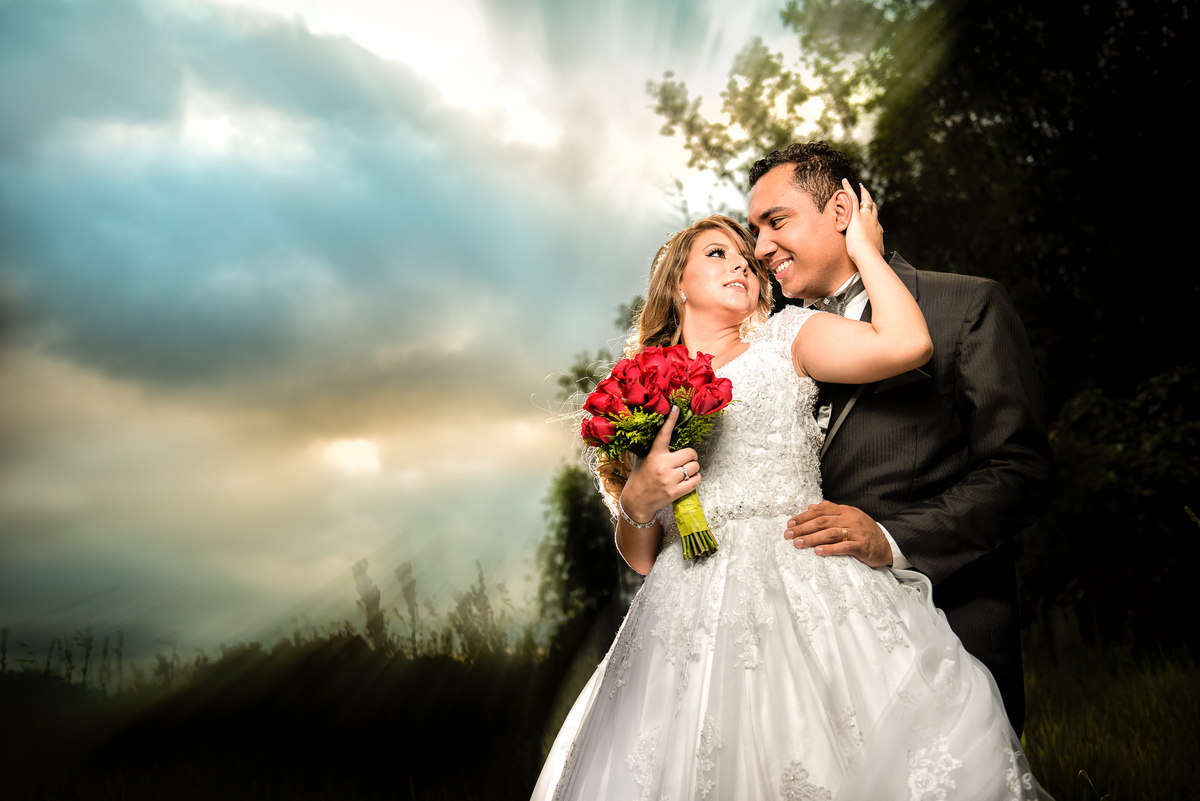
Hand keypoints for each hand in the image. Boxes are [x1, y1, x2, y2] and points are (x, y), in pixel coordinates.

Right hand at [620, 406, 699, 522]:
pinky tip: (688, 480)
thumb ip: (656, 449)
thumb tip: (667, 433)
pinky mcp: (675, 492)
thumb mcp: (643, 459)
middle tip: (686, 460)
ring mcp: (669, 479)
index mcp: (654, 454)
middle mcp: (662, 465)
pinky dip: (695, 479)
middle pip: (691, 453)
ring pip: (695, 467)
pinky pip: (696, 481)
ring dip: (694, 468)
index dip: (671, 420)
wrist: (636, 502)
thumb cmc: (641, 478)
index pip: (664, 433)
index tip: (676, 408)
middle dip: (691, 456)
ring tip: (685, 471)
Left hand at [785, 500, 892, 567]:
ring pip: (830, 533)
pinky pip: (844, 547)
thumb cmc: (865, 530)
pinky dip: (830, 549)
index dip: (803, 516)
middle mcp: (850, 519)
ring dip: (812, 538)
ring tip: (798, 544)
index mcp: (845, 510)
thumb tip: (811, 506)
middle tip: (788, 534)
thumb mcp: (849, 515)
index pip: (820, 511)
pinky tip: (818, 552)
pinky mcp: (861, 546)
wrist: (887, 543)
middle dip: (803, 528)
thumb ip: (831, 510)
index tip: (790, 523)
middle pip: (822, 522)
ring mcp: (856, 532)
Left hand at [842, 179, 884, 262]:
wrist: (868, 255)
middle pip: (872, 208)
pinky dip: (847, 189)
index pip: (875, 220)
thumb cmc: (871, 259)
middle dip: (870, 201)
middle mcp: (873, 220)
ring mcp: (865, 216)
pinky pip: (851, 197)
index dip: (874, 216)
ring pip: (864, 200)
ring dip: (862, 192)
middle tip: (868, 195)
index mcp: (877, 230)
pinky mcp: (855, 214)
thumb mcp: (876, 256)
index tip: (873, 214)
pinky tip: (844, 181)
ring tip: (860, 186)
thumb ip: (876, 257)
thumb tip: (879, 263)